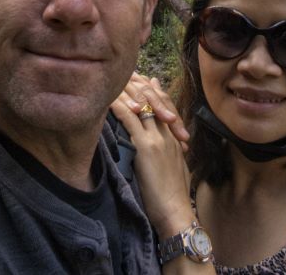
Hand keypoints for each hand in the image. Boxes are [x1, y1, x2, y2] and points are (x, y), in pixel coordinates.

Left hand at [111, 86, 193, 238]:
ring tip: (115, 80)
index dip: (152, 91)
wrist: (176, 212)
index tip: (143, 80)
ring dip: (127, 91)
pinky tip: (109, 98)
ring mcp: (157, 138)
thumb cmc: (174, 196)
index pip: (164, 104)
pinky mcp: (146, 146)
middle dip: (139, 84)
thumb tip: (169, 143)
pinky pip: (131, 119)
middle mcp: (167, 133)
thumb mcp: (176, 168)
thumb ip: (172, 152)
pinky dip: (119, 106)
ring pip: (142, 104)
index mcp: (174, 138)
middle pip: (154, 99)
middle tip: (127, 73)